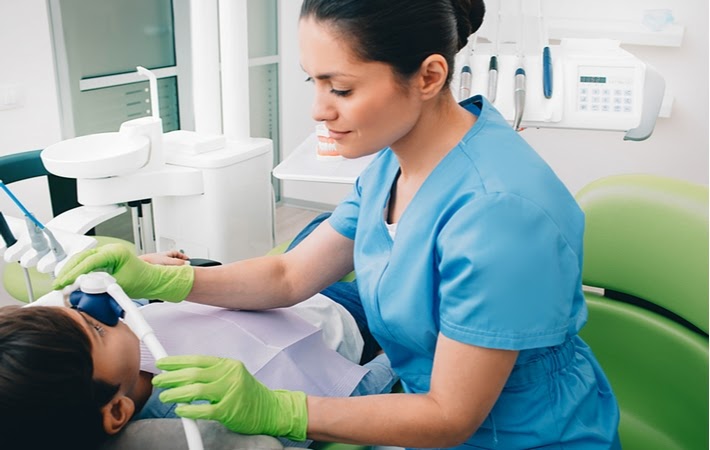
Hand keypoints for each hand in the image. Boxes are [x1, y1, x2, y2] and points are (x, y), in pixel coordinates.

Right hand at [52, 244, 193, 301]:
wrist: (151, 280)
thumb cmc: (142, 280)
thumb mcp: (121, 285)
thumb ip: (102, 286)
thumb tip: (83, 288)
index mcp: (115, 252)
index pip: (89, 261)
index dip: (74, 272)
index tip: (63, 282)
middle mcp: (109, 250)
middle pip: (81, 257)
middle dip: (68, 271)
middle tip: (58, 284)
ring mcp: (106, 254)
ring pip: (82, 259)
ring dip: (70, 270)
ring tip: (61, 283)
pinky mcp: (104, 260)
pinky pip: (86, 263)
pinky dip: (77, 271)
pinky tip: (70, 280)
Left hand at [152, 355, 306, 440]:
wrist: (271, 410)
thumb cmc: (248, 394)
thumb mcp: (233, 376)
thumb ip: (212, 373)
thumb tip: (184, 373)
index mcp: (228, 365)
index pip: (197, 360)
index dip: (177, 362)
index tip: (162, 364)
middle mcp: (229, 376)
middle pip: (193, 374)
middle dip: (171, 377)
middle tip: (158, 381)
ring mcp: (230, 393)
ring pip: (195, 390)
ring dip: (175, 393)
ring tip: (164, 396)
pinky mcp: (229, 410)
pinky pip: (203, 410)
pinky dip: (189, 410)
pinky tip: (180, 410)